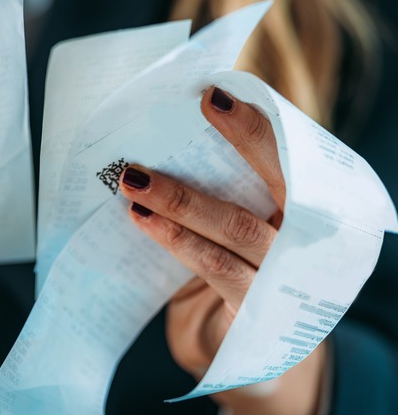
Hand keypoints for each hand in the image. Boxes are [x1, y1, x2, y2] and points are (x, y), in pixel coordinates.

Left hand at [119, 88, 326, 414]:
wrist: (254, 354)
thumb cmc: (240, 271)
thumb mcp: (239, 225)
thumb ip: (224, 187)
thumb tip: (163, 138)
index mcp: (307, 210)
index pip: (292, 157)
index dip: (260, 124)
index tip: (218, 91)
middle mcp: (309, 239)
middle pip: (283, 181)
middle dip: (244, 139)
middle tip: (203, 103)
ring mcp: (286, 276)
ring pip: (238, 226)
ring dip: (183, 198)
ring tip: (135, 177)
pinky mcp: (258, 309)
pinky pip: (216, 267)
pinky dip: (176, 241)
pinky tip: (143, 220)